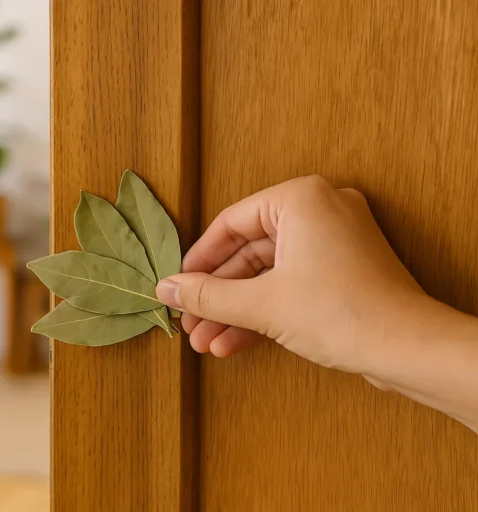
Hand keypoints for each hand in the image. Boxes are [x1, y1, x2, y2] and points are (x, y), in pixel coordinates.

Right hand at [155, 175, 428, 374]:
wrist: (408, 350)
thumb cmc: (342, 313)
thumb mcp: (261, 303)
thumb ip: (207, 295)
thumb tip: (166, 289)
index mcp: (300, 199)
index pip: (230, 224)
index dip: (198, 260)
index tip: (177, 286)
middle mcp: (319, 211)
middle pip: (247, 253)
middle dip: (217, 296)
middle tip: (189, 322)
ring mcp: (333, 242)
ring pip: (266, 274)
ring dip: (235, 310)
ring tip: (206, 342)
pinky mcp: (341, 270)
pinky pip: (289, 284)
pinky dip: (262, 311)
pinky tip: (232, 343)